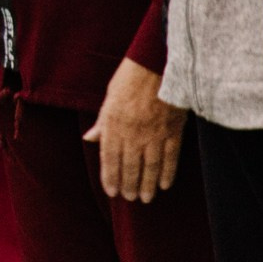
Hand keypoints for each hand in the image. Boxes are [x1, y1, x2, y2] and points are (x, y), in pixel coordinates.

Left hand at [84, 58, 185, 202]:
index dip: (110, 178)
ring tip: (146, 198)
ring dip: (148, 185)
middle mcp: (133, 132)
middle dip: (129, 185)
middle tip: (130, 198)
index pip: (110, 159)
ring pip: (151, 167)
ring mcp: (155, 133)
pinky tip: (165, 185)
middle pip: (130, 167)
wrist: (158, 63)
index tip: (112, 191)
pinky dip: (168, 173)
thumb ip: (102, 123)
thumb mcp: (109, 97)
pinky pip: (171, 157)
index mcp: (114, 124)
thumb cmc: (130, 77)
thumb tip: (89, 138)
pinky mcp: (173, 130)